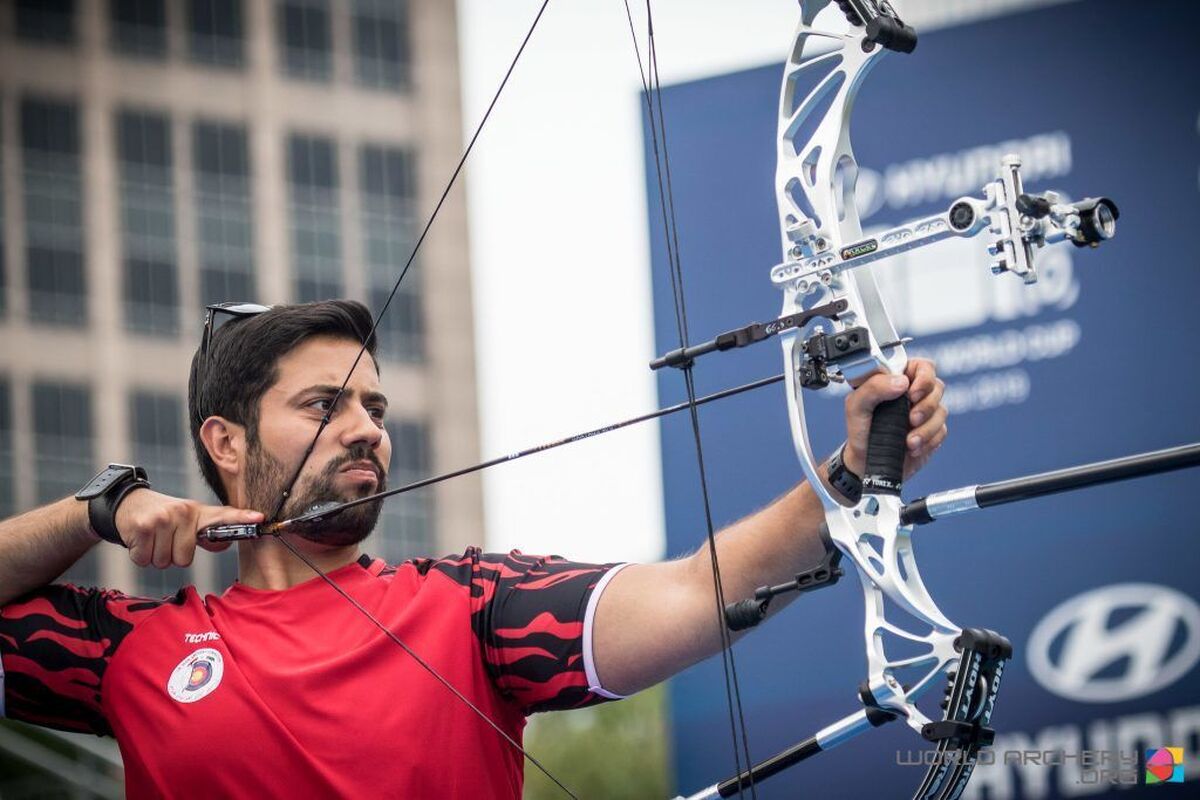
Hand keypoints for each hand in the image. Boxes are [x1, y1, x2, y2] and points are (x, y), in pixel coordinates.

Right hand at [113, 490, 263, 568]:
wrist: (127, 504)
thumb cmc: (161, 517)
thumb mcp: (186, 521)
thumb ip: (204, 535)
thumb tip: (224, 543)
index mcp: (197, 512)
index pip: (223, 516)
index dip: (242, 518)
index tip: (259, 518)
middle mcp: (182, 513)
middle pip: (185, 559)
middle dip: (171, 556)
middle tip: (164, 540)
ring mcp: (162, 519)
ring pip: (165, 562)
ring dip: (155, 556)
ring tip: (152, 539)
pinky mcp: (143, 528)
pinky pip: (145, 560)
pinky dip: (140, 556)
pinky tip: (140, 540)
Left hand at [842, 358, 946, 480]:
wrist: (865, 461)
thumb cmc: (860, 429)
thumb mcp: (856, 405)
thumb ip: (873, 387)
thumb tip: (901, 382)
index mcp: (896, 379)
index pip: (921, 366)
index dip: (923, 376)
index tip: (912, 393)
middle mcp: (913, 393)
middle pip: (937, 386)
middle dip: (926, 405)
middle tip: (911, 418)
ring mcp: (925, 412)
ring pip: (941, 411)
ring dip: (926, 428)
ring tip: (908, 441)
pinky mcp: (932, 432)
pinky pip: (941, 431)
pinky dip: (928, 441)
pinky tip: (912, 448)